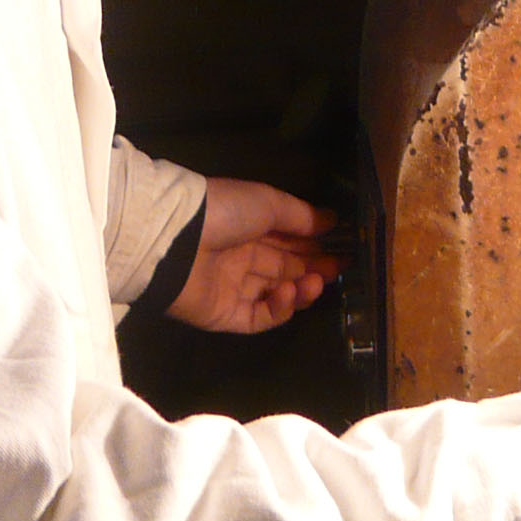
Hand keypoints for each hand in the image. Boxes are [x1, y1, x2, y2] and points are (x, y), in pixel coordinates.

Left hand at [167, 179, 341, 334]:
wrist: (177, 239)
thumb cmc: (225, 211)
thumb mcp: (268, 203)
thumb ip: (302, 216)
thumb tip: (333, 221)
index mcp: (250, 228)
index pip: (289, 242)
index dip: (316, 247)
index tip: (344, 250)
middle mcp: (243, 258)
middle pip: (286, 269)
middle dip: (315, 269)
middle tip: (338, 269)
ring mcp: (234, 289)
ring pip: (277, 295)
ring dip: (301, 289)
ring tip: (314, 282)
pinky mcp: (226, 316)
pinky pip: (260, 317)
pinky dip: (279, 309)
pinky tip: (290, 293)